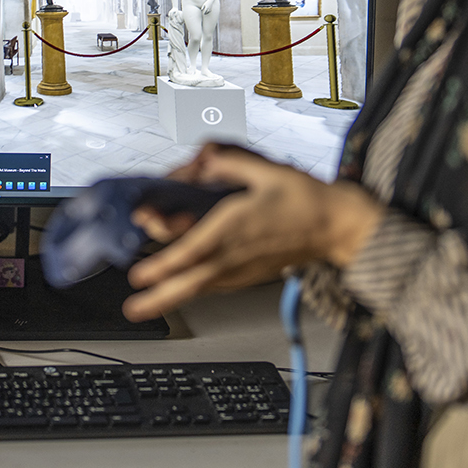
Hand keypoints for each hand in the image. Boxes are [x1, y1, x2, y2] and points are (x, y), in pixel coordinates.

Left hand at [123, 144, 382, 321]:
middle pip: (191, 283)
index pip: (192, 252)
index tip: (140, 274)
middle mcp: (235, 255)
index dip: (163, 266)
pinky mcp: (249, 275)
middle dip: (159, 298)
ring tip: (145, 308)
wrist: (335, 226)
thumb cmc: (305, 199)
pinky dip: (194, 290)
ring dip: (171, 299)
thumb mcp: (266, 170)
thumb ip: (229, 162)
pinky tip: (181, 291)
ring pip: (200, 289)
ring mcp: (243, 270)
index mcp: (235, 228)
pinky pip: (215, 286)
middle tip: (133, 309)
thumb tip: (203, 157)